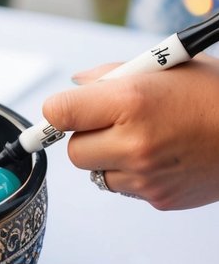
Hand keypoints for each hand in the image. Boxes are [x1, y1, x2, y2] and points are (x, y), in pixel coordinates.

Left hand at [42, 56, 218, 208]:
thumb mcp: (165, 66)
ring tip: (146, 137)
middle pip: (73, 151)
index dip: (59, 111)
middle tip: (113, 122)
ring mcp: (146, 175)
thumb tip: (78, 85)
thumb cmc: (214, 93)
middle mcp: (133, 142)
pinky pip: (125, 187)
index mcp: (129, 101)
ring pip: (97, 172)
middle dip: (87, 136)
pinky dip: (134, 174)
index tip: (64, 111)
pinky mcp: (159, 197)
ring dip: (109, 157)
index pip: (59, 112)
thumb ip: (113, 74)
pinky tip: (164, 155)